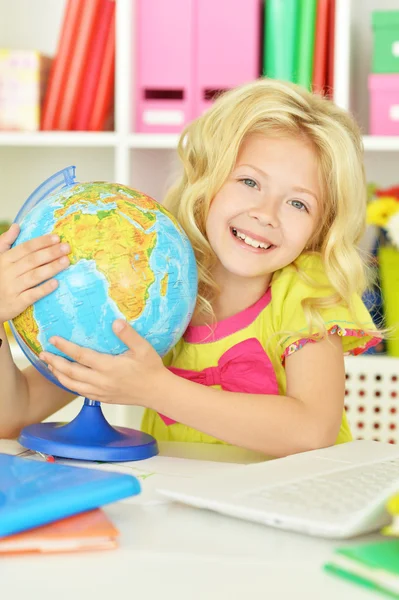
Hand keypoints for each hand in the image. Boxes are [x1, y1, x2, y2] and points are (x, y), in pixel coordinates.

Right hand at [0, 224, 70, 322]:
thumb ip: (5, 242)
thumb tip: (16, 226)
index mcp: (4, 260)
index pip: (25, 248)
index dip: (41, 242)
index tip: (57, 238)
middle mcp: (8, 272)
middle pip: (32, 260)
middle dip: (50, 253)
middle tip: (67, 248)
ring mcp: (13, 288)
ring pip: (34, 276)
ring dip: (51, 268)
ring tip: (66, 261)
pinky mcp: (17, 303)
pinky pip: (32, 295)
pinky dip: (44, 289)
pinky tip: (56, 283)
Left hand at [39, 320, 166, 404]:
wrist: (157, 392)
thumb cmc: (151, 369)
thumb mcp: (144, 348)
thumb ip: (129, 335)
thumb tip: (115, 322)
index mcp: (109, 367)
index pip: (81, 356)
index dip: (65, 347)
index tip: (53, 339)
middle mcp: (101, 381)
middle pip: (70, 372)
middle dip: (54, 362)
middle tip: (42, 353)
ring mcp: (100, 392)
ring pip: (72, 384)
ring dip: (58, 374)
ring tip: (49, 365)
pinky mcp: (103, 398)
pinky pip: (80, 392)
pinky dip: (69, 385)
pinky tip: (66, 379)